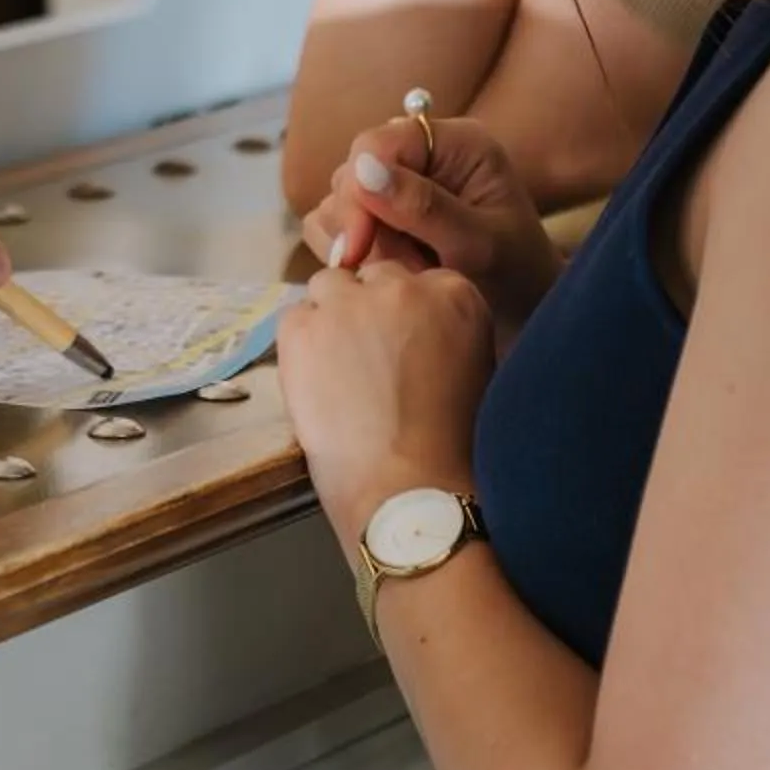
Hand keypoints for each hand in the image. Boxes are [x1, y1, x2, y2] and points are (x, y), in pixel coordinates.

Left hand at [277, 257, 493, 557]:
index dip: (407, 317)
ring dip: (333, 317)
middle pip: (374, 278)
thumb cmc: (454, 450)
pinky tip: (313, 380)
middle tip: (369, 359)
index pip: (419, 281)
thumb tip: (419, 331)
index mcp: (455, 294)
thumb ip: (446, 332)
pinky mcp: (302, 327)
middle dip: (371, 311)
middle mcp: (401, 285)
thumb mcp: (474, 372)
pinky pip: (294, 316)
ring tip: (336, 368)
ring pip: (330, 286)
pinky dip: (300, 342)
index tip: (406, 348)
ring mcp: (348, 303)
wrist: (410, 492)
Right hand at [302, 112, 561, 338]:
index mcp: (456, 143)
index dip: (358, 189)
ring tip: (402, 274)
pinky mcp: (386, 213)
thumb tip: (364, 170)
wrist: (528, 315)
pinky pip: (342, 222)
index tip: (356, 246)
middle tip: (392, 270)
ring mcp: (402, 183)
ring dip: (359, 240)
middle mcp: (424, 153)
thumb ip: (424, 206)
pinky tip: (386, 275)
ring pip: (341, 196)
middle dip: (361, 222)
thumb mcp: (480, 245)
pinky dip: (354, 251)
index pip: (379, 143)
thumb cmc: (518, 278)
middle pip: (354, 169)